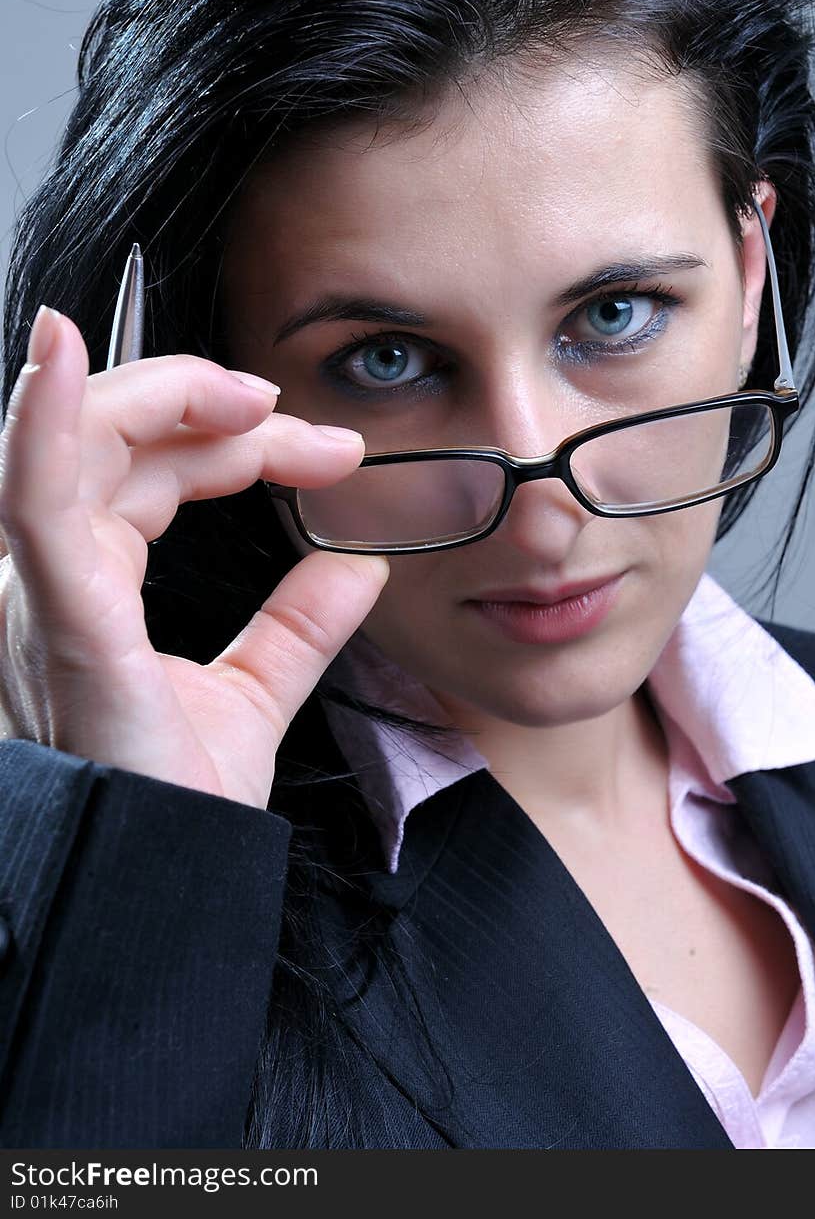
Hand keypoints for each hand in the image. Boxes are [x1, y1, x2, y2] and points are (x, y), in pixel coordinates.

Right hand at [0, 306, 388, 809]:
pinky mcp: (57, 615)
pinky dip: (43, 422)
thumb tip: (359, 565)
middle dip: (210, 410)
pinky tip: (59, 353)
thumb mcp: (251, 695)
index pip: (154, 476)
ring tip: (253, 397)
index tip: (329, 455)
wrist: (159, 884)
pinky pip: (33, 501)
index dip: (236, 446)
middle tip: (305, 428)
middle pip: (120, 444)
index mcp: (93, 588)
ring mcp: (43, 590)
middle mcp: (54, 577)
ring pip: (81, 446)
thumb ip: (299, 625)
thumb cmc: (173, 804)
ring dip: (163, 397)